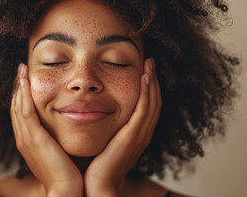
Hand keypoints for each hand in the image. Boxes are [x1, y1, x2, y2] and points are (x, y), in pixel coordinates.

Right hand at [10, 63, 82, 196]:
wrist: (67, 192)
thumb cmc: (70, 174)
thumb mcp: (62, 151)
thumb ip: (60, 137)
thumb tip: (69, 124)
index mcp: (29, 142)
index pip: (22, 113)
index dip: (23, 95)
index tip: (27, 80)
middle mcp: (23, 139)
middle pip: (16, 107)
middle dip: (18, 87)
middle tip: (21, 69)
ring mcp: (26, 139)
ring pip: (18, 106)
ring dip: (19, 86)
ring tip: (21, 69)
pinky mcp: (33, 138)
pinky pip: (25, 111)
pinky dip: (23, 94)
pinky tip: (25, 80)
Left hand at [84, 57, 161, 196]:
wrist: (97, 187)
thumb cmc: (96, 166)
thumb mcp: (103, 141)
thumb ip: (104, 127)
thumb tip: (92, 110)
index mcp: (136, 135)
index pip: (147, 106)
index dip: (148, 88)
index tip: (144, 70)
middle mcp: (142, 134)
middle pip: (154, 101)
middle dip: (153, 80)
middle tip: (150, 61)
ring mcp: (140, 136)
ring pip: (152, 103)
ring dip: (152, 81)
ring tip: (149, 63)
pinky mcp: (133, 137)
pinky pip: (144, 110)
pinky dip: (146, 93)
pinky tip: (144, 78)